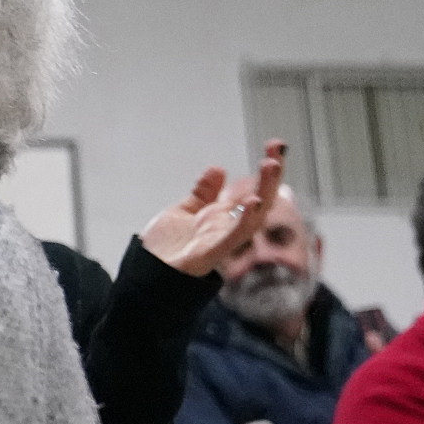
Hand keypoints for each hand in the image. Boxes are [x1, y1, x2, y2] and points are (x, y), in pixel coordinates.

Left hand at [141, 140, 285, 277]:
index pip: (251, 188)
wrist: (145, 277)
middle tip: (278, 148)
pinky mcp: (211, 254)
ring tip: (271, 165)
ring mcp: (221, 240)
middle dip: (271, 175)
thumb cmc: (166, 250)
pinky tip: (253, 201)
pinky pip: (233, 237)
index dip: (264, 170)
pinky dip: (245, 220)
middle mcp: (226, 228)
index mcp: (221, 217)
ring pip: (253, 216)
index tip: (274, 146)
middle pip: (259, 199)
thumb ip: (202, 194)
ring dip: (264, 190)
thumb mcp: (183, 212)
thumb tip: (218, 169)